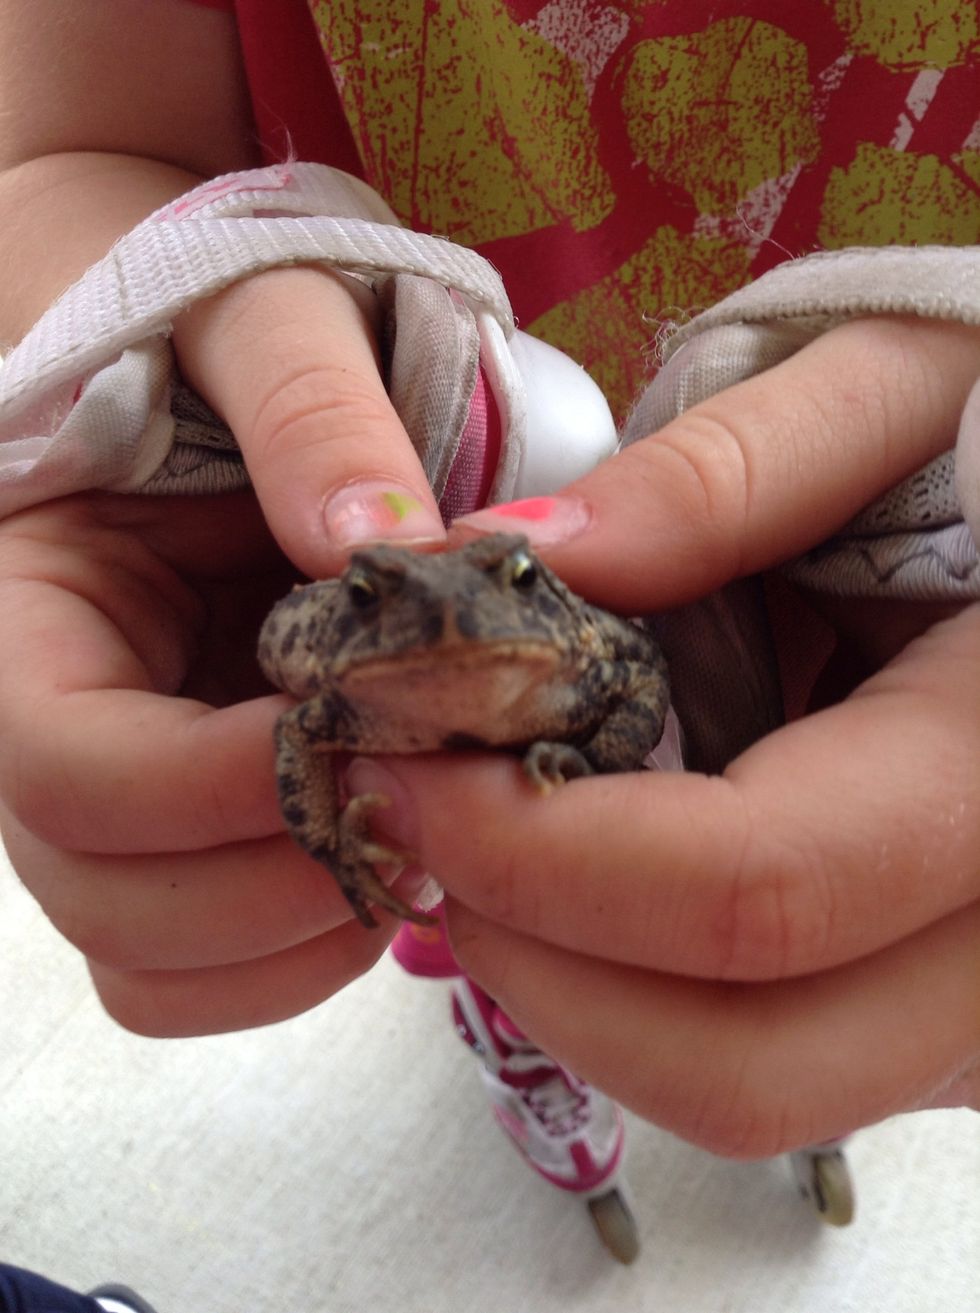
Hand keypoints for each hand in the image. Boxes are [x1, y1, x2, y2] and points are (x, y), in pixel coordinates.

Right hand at [0, 266, 443, 1036]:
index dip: (211, 783)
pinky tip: (389, 862)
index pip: (63, 764)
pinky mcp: (183, 829)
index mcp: (26, 612)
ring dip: (294, 935)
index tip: (362, 739)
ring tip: (418, 842)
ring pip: (149, 955)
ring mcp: (115, 793)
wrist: (222, 364)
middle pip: (101, 889)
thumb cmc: (223, 328)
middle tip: (423, 809)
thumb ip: (310, 407)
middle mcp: (48, 723)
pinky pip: (203, 963)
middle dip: (273, 881)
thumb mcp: (264, 318)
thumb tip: (380, 542)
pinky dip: (296, 954)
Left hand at [350, 316, 979, 1155]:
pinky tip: (588, 876)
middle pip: (745, 1057)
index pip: (753, 884)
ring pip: (751, 1086)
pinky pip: (778, 1062)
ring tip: (489, 848)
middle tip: (421, 830)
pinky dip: (644, 995)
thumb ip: (724, 474)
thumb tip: (515, 556)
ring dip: (576, 991)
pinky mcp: (947, 1005)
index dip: (538, 851)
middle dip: (534, 957)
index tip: (404, 770)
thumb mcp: (901, 390)